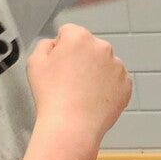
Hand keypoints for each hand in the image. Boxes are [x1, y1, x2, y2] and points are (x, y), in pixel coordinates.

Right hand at [26, 22, 131, 144]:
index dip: (61, 48)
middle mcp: (102, 47)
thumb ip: (44, 45)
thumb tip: (55, 44)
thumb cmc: (52, 97)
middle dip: (80, 59)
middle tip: (69, 81)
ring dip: (95, 73)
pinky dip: (106, 88)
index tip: (59, 64)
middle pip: (89, 47)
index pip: (69, 32)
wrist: (71, 126)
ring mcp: (117, 66)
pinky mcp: (126, 84)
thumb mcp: (34, 63)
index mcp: (79, 37)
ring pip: (103, 64)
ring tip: (81, 93)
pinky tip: (93, 99)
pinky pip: (115, 81)